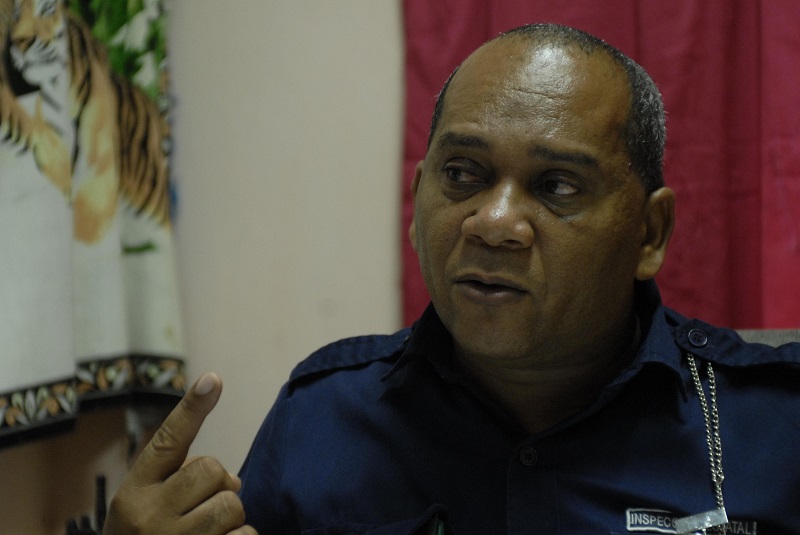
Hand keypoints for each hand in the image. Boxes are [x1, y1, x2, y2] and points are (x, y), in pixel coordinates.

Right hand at [103, 373, 257, 534]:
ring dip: (233, 519)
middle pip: (214, 471)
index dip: (192, 408)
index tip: (214, 378)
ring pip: (233, 506)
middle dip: (221, 485)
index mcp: (135, 491)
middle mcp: (148, 515)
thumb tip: (235, 479)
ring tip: (209, 533)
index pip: (168, 441)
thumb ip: (180, 482)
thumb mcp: (145, 507)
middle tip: (204, 507)